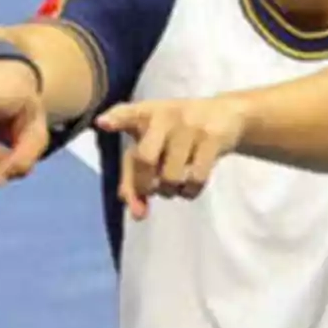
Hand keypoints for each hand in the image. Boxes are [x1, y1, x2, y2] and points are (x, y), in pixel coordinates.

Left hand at [95, 96, 248, 219]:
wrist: (225, 114)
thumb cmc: (179, 132)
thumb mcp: (154, 143)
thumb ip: (134, 176)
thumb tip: (135, 213)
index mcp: (146, 113)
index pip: (128, 113)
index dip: (115, 119)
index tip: (102, 123)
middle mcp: (166, 116)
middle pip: (145, 158)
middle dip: (143, 185)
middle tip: (150, 191)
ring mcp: (190, 126)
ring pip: (170, 176)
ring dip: (168, 191)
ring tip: (172, 185)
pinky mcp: (212, 139)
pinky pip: (195, 180)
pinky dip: (189, 192)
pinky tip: (189, 185)